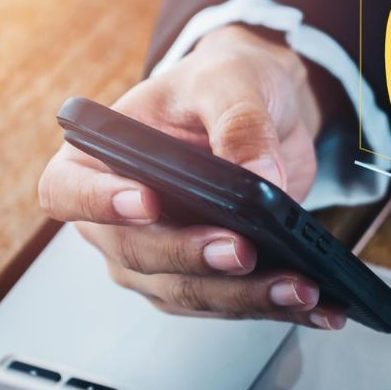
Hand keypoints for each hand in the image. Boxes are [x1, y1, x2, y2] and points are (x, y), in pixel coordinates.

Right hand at [37, 24, 348, 328]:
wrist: (263, 108)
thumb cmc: (221, 84)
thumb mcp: (230, 82)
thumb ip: (240, 122)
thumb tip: (261, 174)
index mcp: (96, 159)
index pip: (69, 192)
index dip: (100, 204)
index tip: (146, 203)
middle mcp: (116, 219)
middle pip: (138, 255)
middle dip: (194, 258)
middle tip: (243, 252)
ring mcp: (158, 256)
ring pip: (188, 291)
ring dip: (245, 296)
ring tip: (301, 288)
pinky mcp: (205, 277)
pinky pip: (233, 302)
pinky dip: (277, 306)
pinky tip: (321, 306)